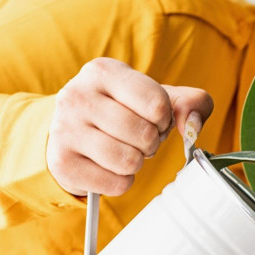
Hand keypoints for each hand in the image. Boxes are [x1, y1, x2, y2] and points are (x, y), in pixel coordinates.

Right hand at [46, 57, 210, 196]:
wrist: (70, 131)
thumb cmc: (122, 110)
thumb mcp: (156, 96)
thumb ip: (191, 102)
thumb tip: (191, 125)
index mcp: (103, 71)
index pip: (157, 104)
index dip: (165, 119)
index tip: (156, 120)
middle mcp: (77, 96)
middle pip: (144, 134)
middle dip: (152, 143)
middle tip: (139, 139)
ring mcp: (65, 130)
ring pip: (129, 161)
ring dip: (137, 162)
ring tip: (125, 151)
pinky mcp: (62, 163)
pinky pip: (116, 184)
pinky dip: (122, 181)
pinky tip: (110, 167)